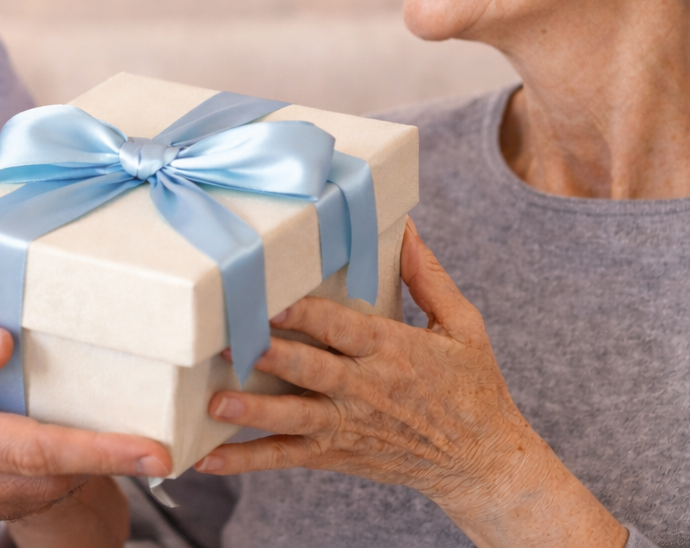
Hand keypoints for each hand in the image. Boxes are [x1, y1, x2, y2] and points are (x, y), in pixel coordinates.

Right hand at [0, 312, 168, 546]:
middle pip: (44, 481)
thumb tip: (0, 344)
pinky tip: (53, 441)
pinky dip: (37, 477)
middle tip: (161, 431)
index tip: (155, 450)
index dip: (100, 450)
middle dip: (106, 460)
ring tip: (119, 431)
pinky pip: (1, 501)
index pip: (32, 450)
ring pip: (28, 497)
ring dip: (74, 470)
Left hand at [193, 220, 625, 547]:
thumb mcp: (463, 325)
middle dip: (272, 355)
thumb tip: (405, 225)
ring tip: (217, 402)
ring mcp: (349, 425)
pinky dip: (247, 459)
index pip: (342, 327)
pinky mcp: (337, 453)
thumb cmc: (473, 387)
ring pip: (294, 418)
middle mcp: (367, 389)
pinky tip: (207, 457)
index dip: (306, 312)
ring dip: (254, 411)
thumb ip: (428, 277)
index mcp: (393, 350)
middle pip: (313, 370)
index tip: (271, 297)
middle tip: (231, 340)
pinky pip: (286, 457)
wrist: (482, 463)